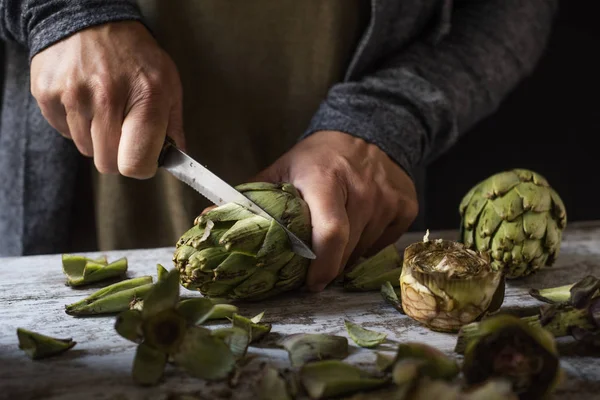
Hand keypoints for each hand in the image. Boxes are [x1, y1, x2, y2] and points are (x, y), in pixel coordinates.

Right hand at [30, 21, 183, 177]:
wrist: (90, 20)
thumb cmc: (136, 56)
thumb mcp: (168, 84)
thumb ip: (173, 126)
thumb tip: (176, 160)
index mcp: (146, 97)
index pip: (136, 163)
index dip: (141, 167)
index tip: (143, 157)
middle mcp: (107, 97)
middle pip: (108, 163)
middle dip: (118, 154)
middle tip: (123, 130)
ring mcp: (73, 95)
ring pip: (86, 150)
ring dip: (96, 138)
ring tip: (104, 107)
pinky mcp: (47, 94)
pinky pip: (64, 133)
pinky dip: (76, 125)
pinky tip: (85, 100)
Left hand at [254, 130, 418, 290]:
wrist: (367, 132)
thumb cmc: (318, 157)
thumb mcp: (283, 169)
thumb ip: (252, 196)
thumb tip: (211, 218)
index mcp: (326, 179)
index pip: (330, 232)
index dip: (321, 265)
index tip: (311, 282)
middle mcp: (363, 190)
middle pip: (347, 249)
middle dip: (329, 265)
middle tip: (316, 264)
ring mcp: (389, 199)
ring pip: (365, 249)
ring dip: (348, 254)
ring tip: (336, 236)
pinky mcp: (406, 206)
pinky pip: (384, 242)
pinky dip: (369, 243)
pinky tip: (359, 224)